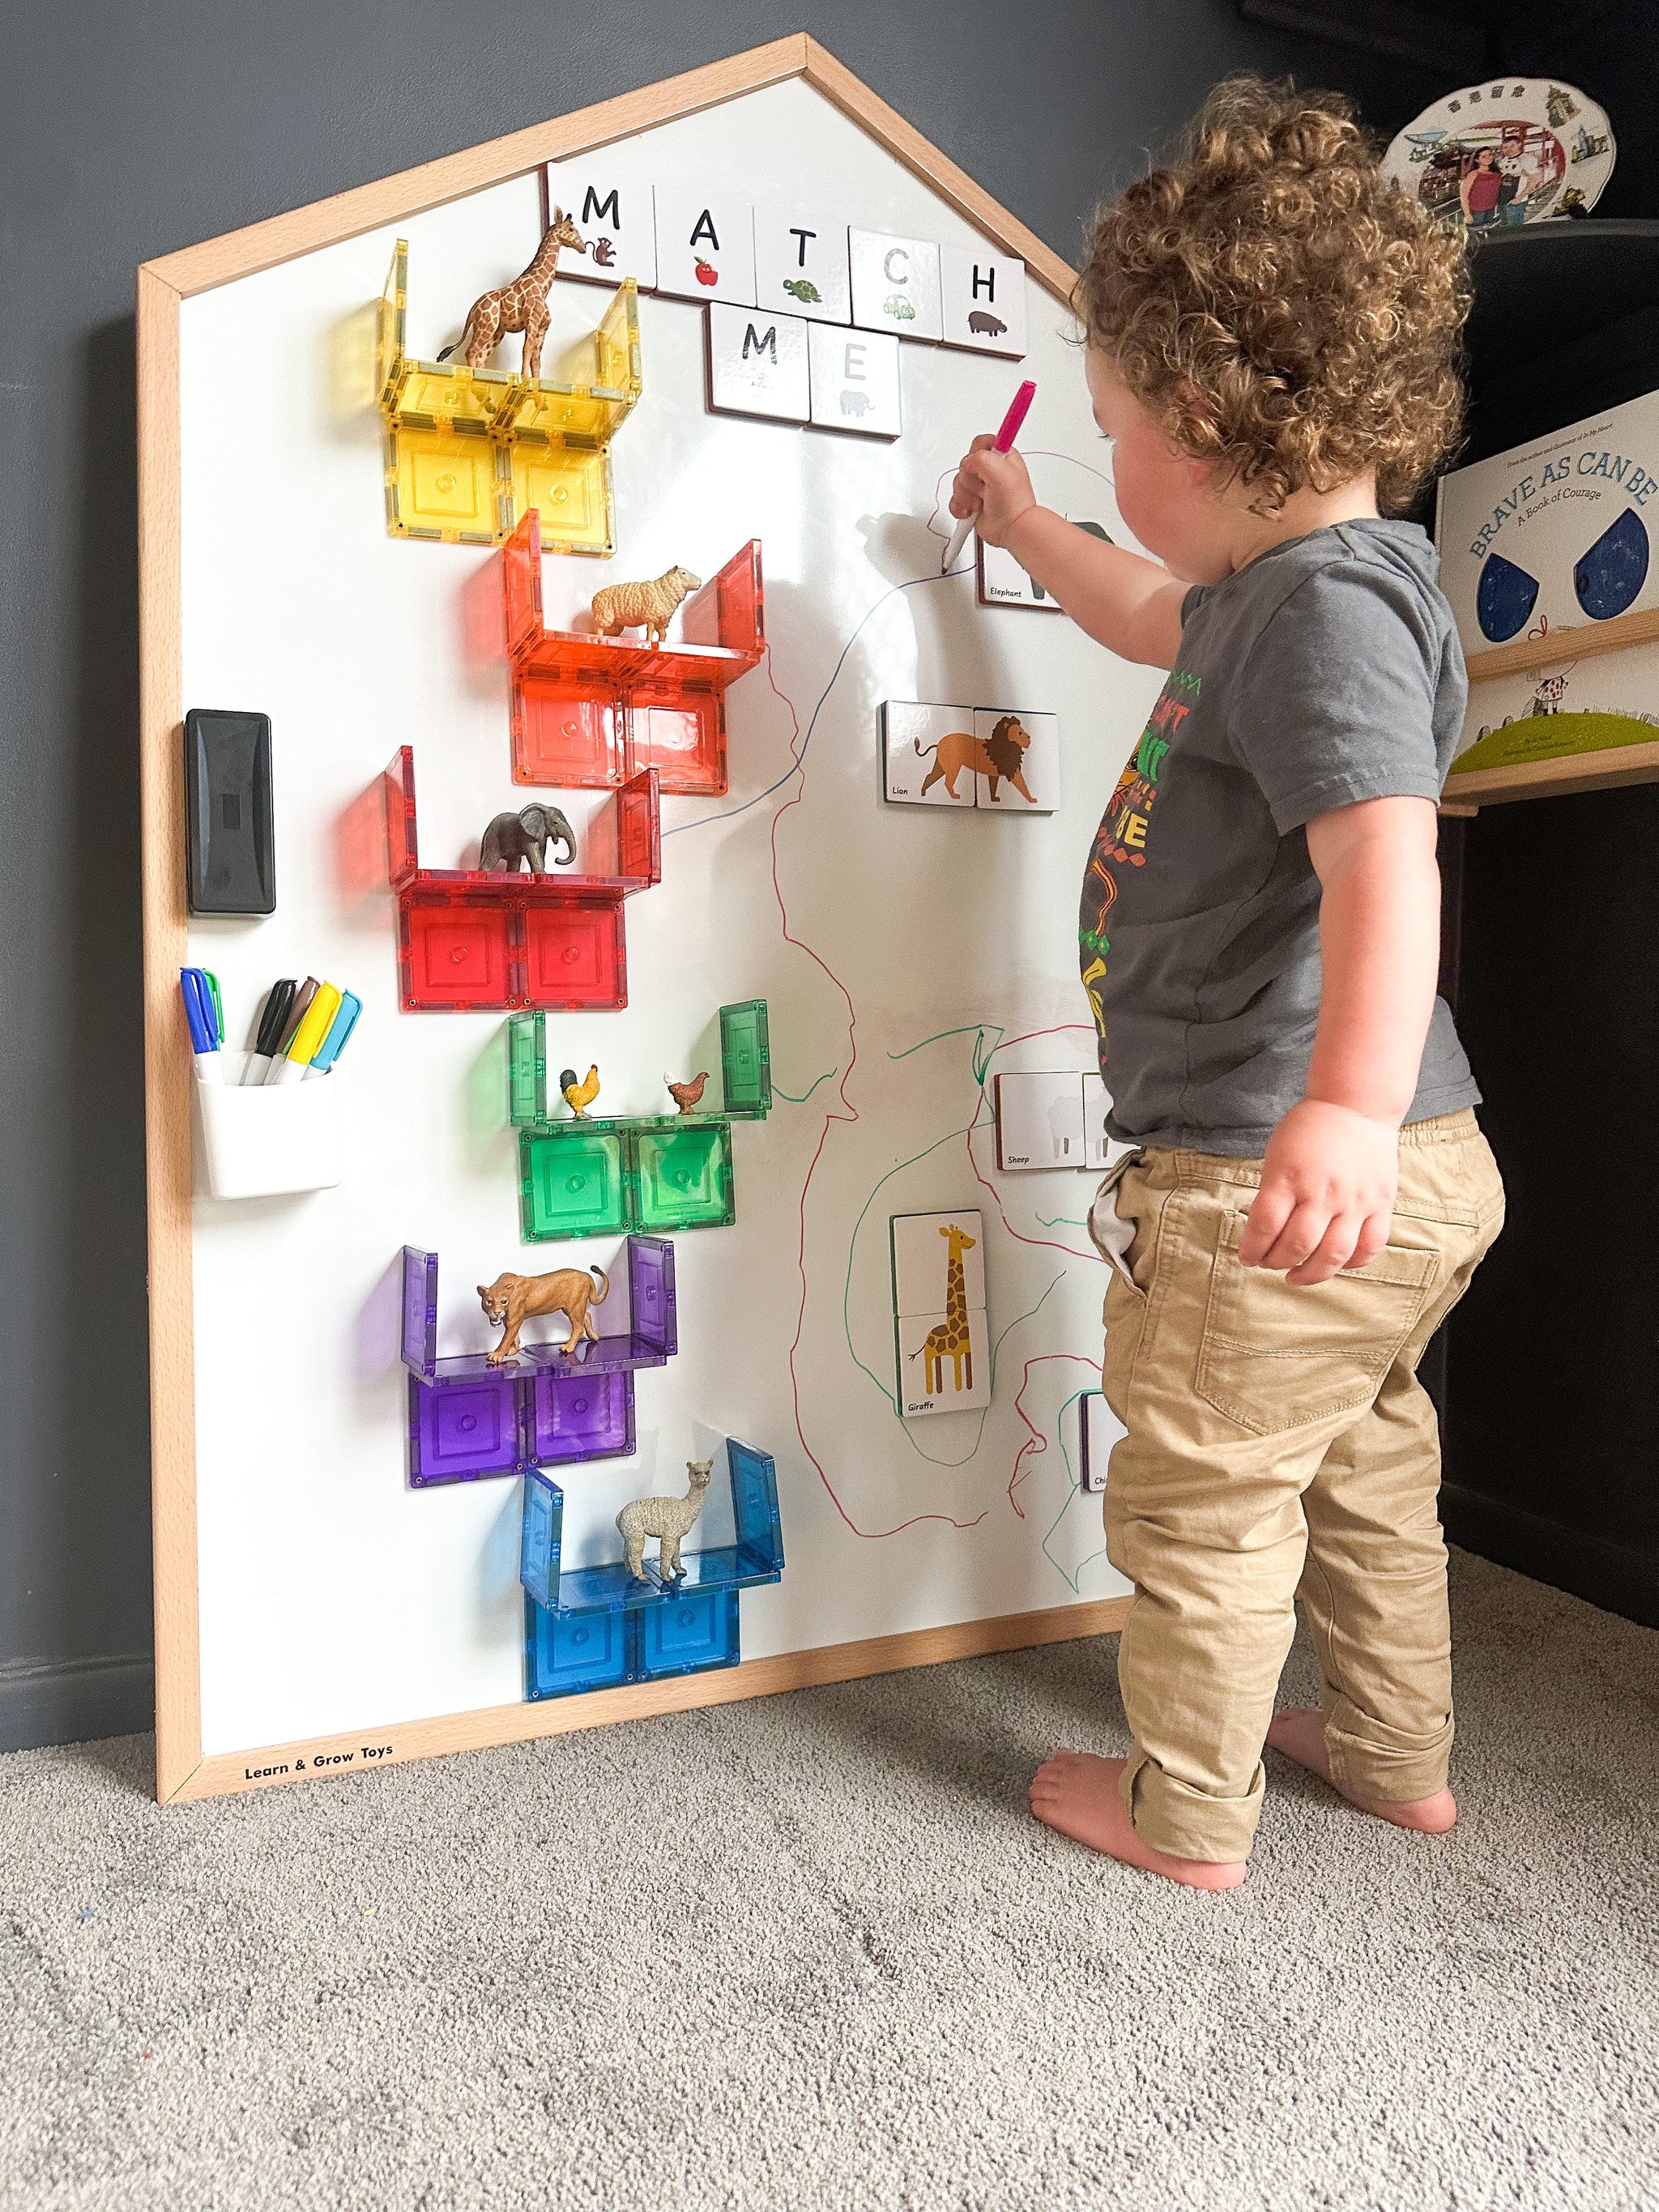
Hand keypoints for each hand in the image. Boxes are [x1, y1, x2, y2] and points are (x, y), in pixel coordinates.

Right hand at [949, 437, 1036, 548]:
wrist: (1012, 529)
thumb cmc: (1013, 502)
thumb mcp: (1000, 469)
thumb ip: (980, 457)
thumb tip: (967, 463)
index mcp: (1000, 456)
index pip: (980, 442)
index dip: (977, 454)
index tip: (984, 467)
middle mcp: (989, 469)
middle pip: (964, 465)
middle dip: (971, 480)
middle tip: (985, 489)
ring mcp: (979, 486)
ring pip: (957, 483)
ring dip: (967, 496)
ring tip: (981, 502)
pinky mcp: (971, 502)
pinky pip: (954, 500)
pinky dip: (960, 507)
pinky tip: (973, 511)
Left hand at [1237, 1099, 1398, 1285]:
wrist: (1356, 1105)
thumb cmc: (1310, 1129)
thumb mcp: (1277, 1154)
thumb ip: (1273, 1193)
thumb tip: (1263, 1233)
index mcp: (1289, 1177)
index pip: (1265, 1226)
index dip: (1252, 1249)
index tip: (1246, 1258)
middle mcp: (1323, 1192)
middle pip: (1297, 1245)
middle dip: (1276, 1262)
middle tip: (1268, 1263)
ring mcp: (1355, 1201)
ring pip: (1333, 1254)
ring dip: (1310, 1273)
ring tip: (1295, 1276)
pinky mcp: (1380, 1204)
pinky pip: (1369, 1246)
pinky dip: (1352, 1263)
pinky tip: (1335, 1263)